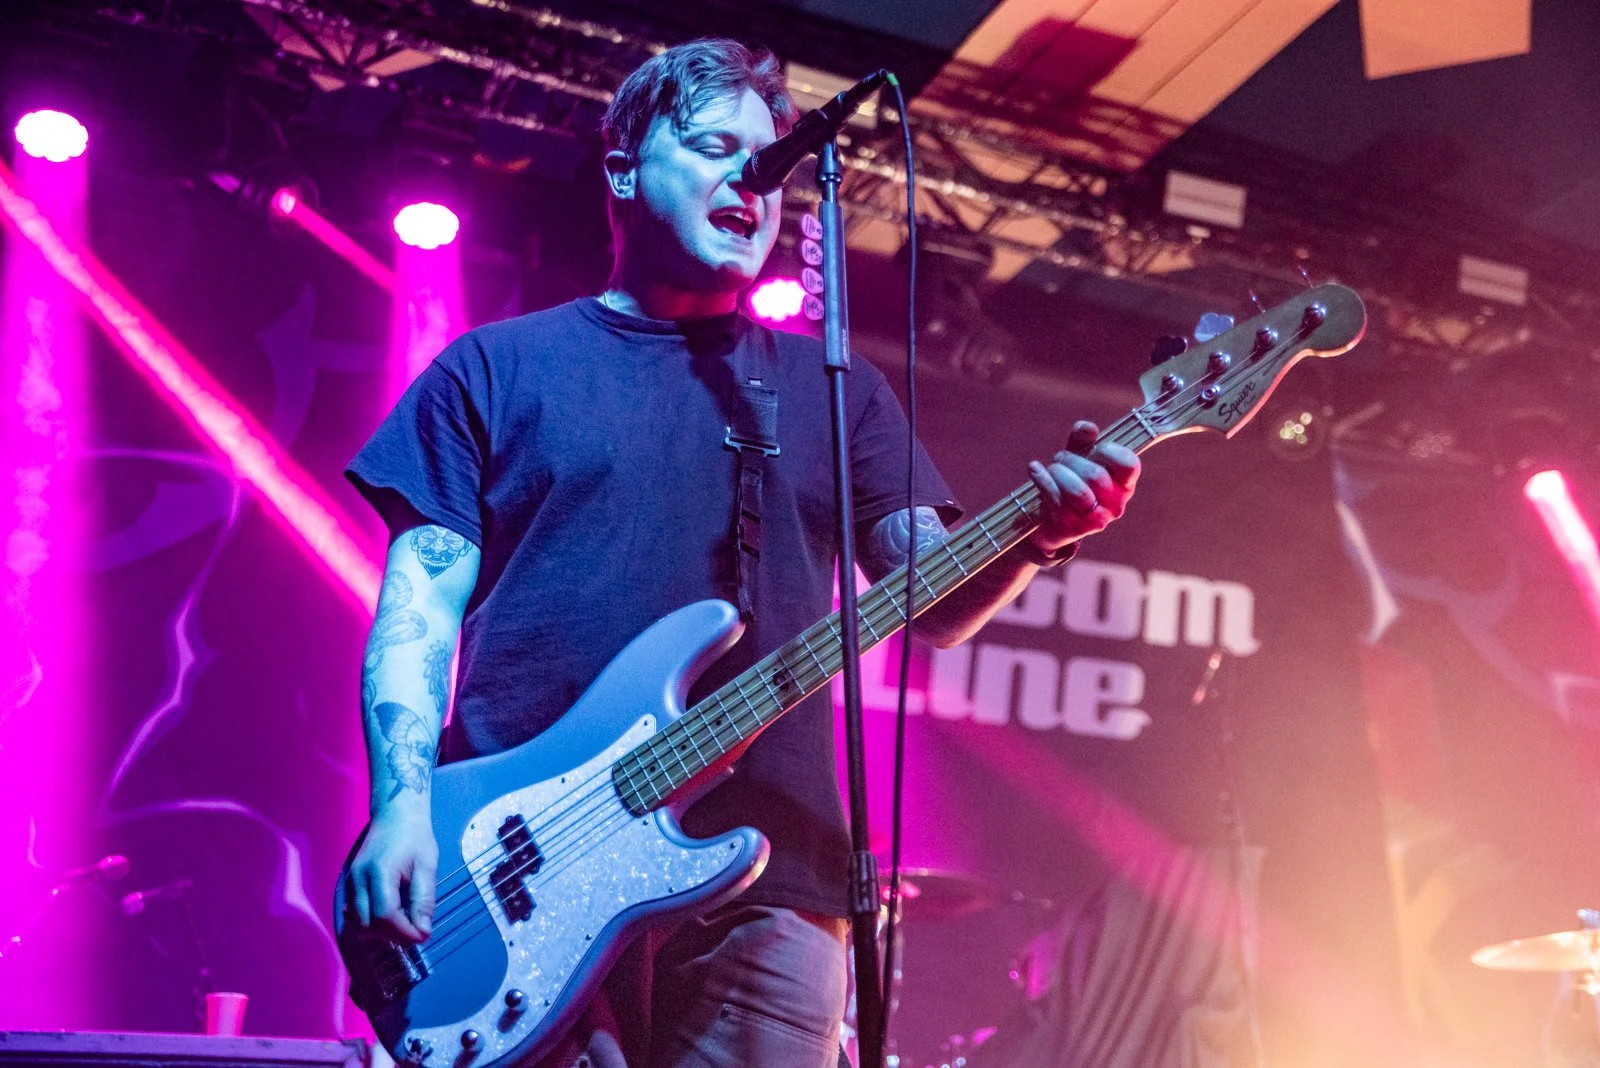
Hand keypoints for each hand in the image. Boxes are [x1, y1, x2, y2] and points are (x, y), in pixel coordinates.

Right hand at [347, 807, 437, 942]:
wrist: (395, 813)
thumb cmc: (415, 837)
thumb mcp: (427, 865)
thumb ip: (424, 899)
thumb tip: (423, 931)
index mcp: (379, 872)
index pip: (385, 915)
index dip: (404, 932)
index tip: (423, 936)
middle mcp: (358, 879)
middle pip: (368, 924)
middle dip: (392, 935)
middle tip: (415, 931)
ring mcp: (350, 881)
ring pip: (357, 923)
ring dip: (380, 932)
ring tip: (403, 924)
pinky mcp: (349, 883)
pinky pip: (354, 914)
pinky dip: (371, 922)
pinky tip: (390, 916)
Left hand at [1026, 421, 1139, 554]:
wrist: (1053, 518)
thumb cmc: (1072, 481)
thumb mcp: (1079, 456)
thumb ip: (1083, 440)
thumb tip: (1087, 428)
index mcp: (1125, 484)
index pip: (1129, 465)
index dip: (1109, 450)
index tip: (1094, 448)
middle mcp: (1116, 505)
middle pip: (1096, 476)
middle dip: (1072, 460)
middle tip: (1060, 458)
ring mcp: (1097, 519)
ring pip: (1079, 492)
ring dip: (1059, 473)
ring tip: (1052, 468)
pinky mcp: (1074, 529)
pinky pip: (1057, 501)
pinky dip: (1043, 481)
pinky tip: (1035, 469)